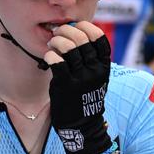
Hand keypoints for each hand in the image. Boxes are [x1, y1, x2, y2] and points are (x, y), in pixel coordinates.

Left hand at [45, 22, 112, 153]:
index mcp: (104, 66)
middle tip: (57, 33)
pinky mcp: (66, 85)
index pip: (99, 38)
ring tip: (52, 43)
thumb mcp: (98, 79)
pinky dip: (50, 54)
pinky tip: (48, 57)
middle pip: (82, 39)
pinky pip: (56, 61)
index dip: (86, 27)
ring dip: (57, 41)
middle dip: (66, 31)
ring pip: (69, 47)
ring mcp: (81, 78)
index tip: (75, 26)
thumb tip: (78, 35)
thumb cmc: (86, 98)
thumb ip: (93, 60)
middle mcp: (95, 70)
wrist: (82, 127)